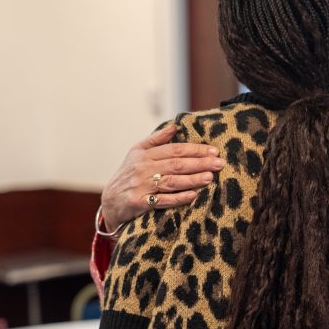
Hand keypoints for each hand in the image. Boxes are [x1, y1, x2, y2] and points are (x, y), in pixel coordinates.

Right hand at [99, 125, 223, 229]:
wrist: (109, 201)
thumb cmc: (128, 174)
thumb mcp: (136, 153)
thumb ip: (156, 139)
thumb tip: (175, 126)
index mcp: (145, 154)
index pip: (175, 150)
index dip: (195, 150)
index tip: (214, 151)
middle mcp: (143, 168)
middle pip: (176, 164)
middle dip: (200, 163)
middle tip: (219, 163)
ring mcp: (141, 186)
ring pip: (172, 181)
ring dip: (192, 179)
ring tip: (210, 177)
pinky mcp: (139, 202)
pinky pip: (162, 200)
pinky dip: (178, 198)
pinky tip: (193, 195)